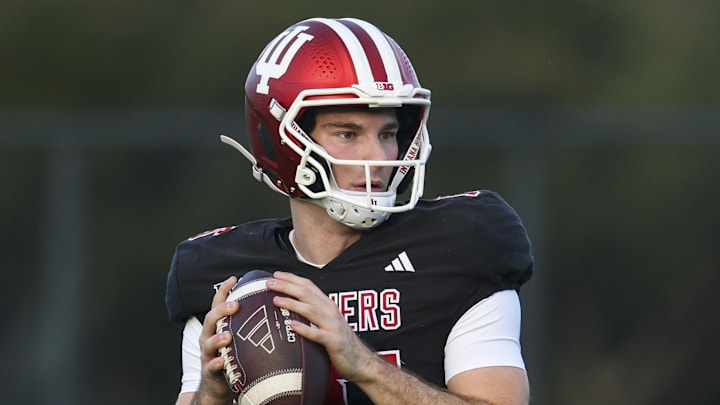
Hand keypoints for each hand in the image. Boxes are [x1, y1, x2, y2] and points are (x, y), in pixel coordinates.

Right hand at [195, 276, 238, 403]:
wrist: (218, 386)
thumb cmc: (232, 356)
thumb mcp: (237, 336)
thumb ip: (246, 322)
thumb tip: (269, 304)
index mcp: (217, 326)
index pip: (218, 304)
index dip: (224, 291)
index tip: (234, 278)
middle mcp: (209, 337)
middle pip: (211, 319)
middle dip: (222, 310)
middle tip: (236, 305)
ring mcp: (208, 354)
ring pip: (208, 342)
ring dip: (217, 338)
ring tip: (228, 335)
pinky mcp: (211, 371)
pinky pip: (212, 366)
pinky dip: (217, 363)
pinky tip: (223, 360)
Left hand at [267, 271, 377, 383]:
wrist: (360, 361)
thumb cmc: (339, 342)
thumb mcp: (327, 321)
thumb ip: (313, 312)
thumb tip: (291, 306)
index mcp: (328, 305)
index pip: (308, 286)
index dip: (292, 278)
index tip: (276, 274)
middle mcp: (331, 312)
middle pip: (307, 294)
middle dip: (287, 286)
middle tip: (269, 283)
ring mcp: (333, 326)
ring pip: (311, 311)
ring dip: (292, 304)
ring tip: (276, 300)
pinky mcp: (334, 342)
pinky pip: (318, 335)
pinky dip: (305, 329)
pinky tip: (292, 325)